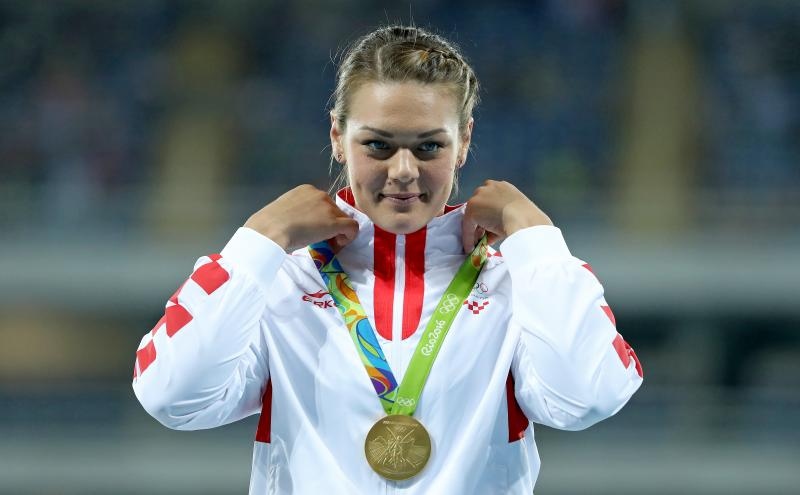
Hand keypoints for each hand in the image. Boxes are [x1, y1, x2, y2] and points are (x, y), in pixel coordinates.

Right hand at [244, 185, 358, 251]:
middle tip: (322, 239)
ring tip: (329, 243)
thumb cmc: (268, 224)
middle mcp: (320, 194)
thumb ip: (296, 213)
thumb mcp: (284, 211)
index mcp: (306, 190)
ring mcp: (328, 208)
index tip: (314, 230)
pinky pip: (352, 227)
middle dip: (331, 224)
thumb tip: (301, 224)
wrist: (269, 230)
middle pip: (334, 210)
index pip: (322, 203)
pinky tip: (339, 244)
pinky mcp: (334, 222)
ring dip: (338, 231)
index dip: (322, 217)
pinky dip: (349, 236)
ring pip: (343, 218)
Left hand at [461, 180, 552, 252]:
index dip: (489, 215)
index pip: (490, 200)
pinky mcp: (471, 210)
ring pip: (473, 216)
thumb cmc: (526, 218)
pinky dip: (469, 238)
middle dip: (481, 221)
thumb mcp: (515, 214)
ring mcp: (479, 197)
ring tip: (477, 243)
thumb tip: (492, 233)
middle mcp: (489, 187)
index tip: (489, 228)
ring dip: (475, 230)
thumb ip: (502, 218)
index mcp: (502, 186)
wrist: (523, 220)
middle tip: (482, 235)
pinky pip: (468, 227)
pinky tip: (470, 248)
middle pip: (480, 206)